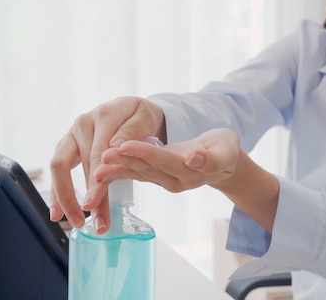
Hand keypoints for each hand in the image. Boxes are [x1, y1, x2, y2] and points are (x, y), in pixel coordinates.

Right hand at [49, 96, 164, 233]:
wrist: (132, 109)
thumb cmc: (141, 116)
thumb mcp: (145, 117)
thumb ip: (132, 131)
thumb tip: (115, 148)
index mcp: (104, 116)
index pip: (97, 152)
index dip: (96, 180)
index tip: (94, 204)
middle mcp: (83, 124)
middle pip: (80, 164)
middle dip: (88, 196)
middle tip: (97, 223)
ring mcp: (72, 135)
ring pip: (60, 167)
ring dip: (66, 197)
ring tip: (75, 223)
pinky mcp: (67, 146)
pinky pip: (58, 170)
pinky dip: (57, 192)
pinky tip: (58, 214)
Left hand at [94, 128, 240, 193]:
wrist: (223, 161)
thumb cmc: (225, 151)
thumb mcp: (226, 151)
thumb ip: (212, 159)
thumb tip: (195, 159)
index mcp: (191, 172)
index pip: (164, 160)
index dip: (145, 153)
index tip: (125, 145)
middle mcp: (174, 180)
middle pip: (147, 169)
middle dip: (125, 161)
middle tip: (103, 155)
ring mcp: (165, 180)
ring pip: (139, 173)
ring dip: (118, 168)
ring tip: (98, 164)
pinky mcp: (157, 176)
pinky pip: (137, 173)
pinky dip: (121, 169)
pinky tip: (104, 165)